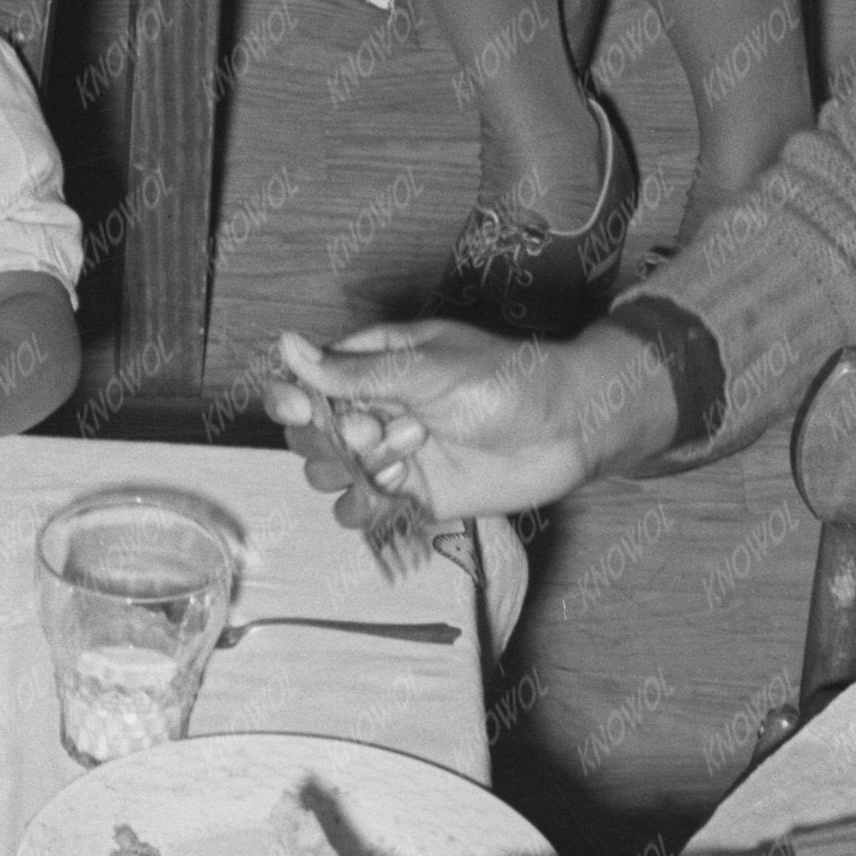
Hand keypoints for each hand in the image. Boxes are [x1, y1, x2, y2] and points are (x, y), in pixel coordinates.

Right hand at [267, 318, 639, 528]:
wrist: (569, 430)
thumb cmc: (506, 380)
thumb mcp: (426, 370)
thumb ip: (354, 371)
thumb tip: (286, 345)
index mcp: (374, 365)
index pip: (307, 381)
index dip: (293, 399)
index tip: (302, 410)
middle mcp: (377, 409)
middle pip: (310, 433)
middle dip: (329, 441)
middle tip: (374, 436)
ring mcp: (394, 455)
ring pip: (331, 475)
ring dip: (350, 475)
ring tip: (400, 464)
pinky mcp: (415, 495)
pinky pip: (365, 510)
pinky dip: (367, 510)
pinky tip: (396, 495)